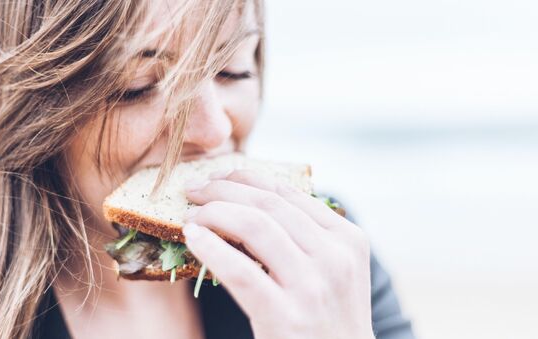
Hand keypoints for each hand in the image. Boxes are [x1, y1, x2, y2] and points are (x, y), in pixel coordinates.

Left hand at [183, 170, 374, 338]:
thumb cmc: (328, 319)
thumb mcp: (333, 271)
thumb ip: (305, 236)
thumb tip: (248, 201)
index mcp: (348, 239)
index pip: (288, 193)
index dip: (245, 178)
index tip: (217, 178)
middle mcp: (335, 257)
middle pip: (268, 204)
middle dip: (223, 190)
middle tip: (194, 191)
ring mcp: (313, 287)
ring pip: (254, 226)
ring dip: (214, 213)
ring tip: (191, 215)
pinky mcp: (286, 317)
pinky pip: (240, 271)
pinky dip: (211, 248)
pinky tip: (192, 238)